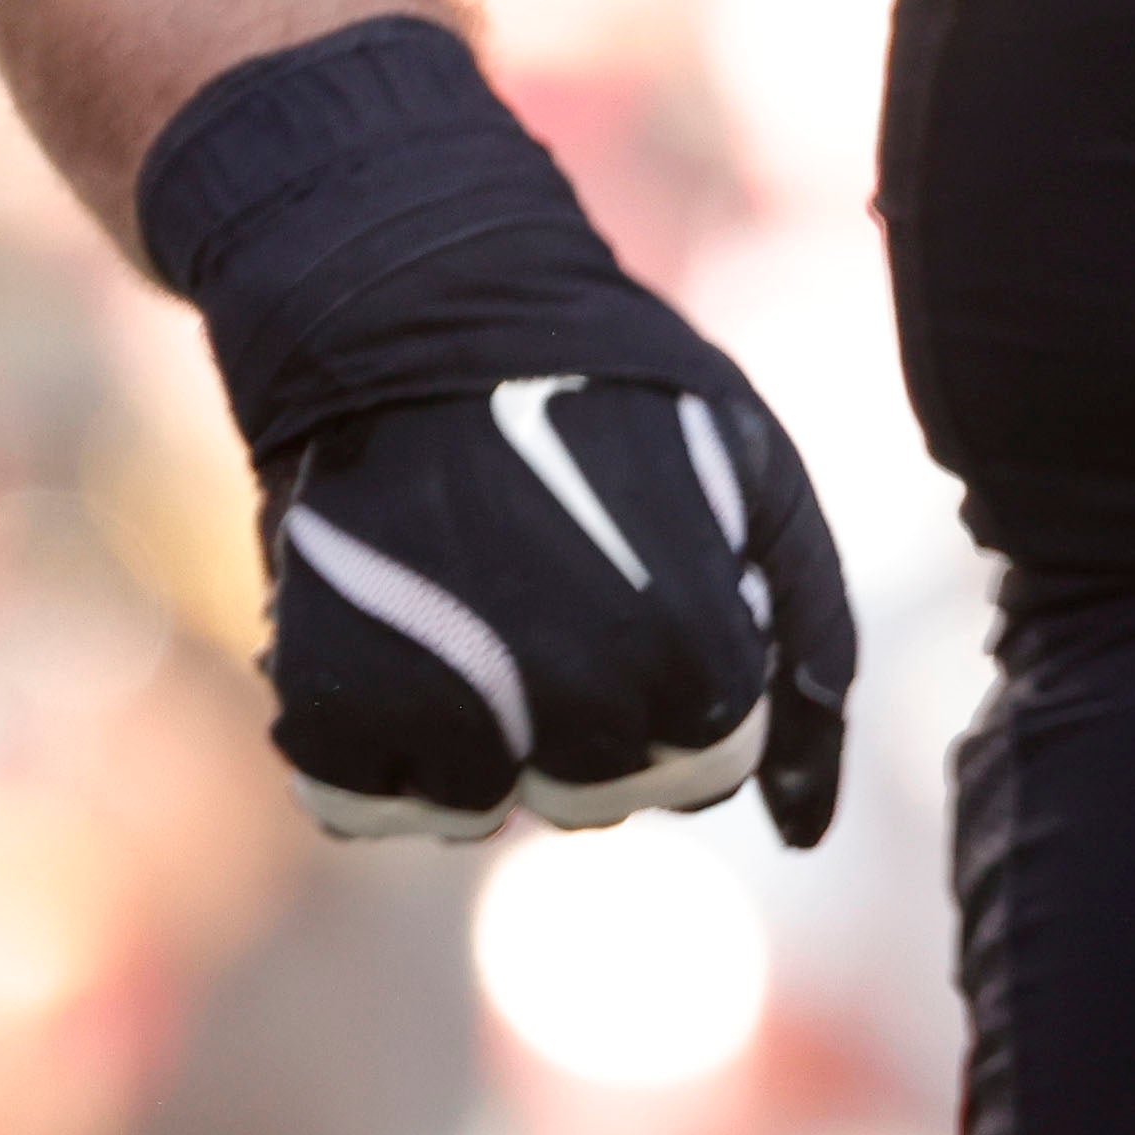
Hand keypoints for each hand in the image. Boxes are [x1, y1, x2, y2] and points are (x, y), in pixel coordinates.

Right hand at [142, 17, 858, 846]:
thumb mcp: (759, 479)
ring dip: (478, 730)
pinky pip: (365, 801)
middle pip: (596, 797)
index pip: (707, 766)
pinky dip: (374, 736)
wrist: (413, 306)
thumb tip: (807, 829)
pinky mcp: (327, 712)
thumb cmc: (610, 388)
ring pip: (479, 808)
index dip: (685, 683)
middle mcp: (573, 702)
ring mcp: (446, 714)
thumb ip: (806, 645)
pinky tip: (394, 628)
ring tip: (471, 595)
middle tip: (555, 590)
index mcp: (693, 648)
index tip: (652, 589)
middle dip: (589, 717)